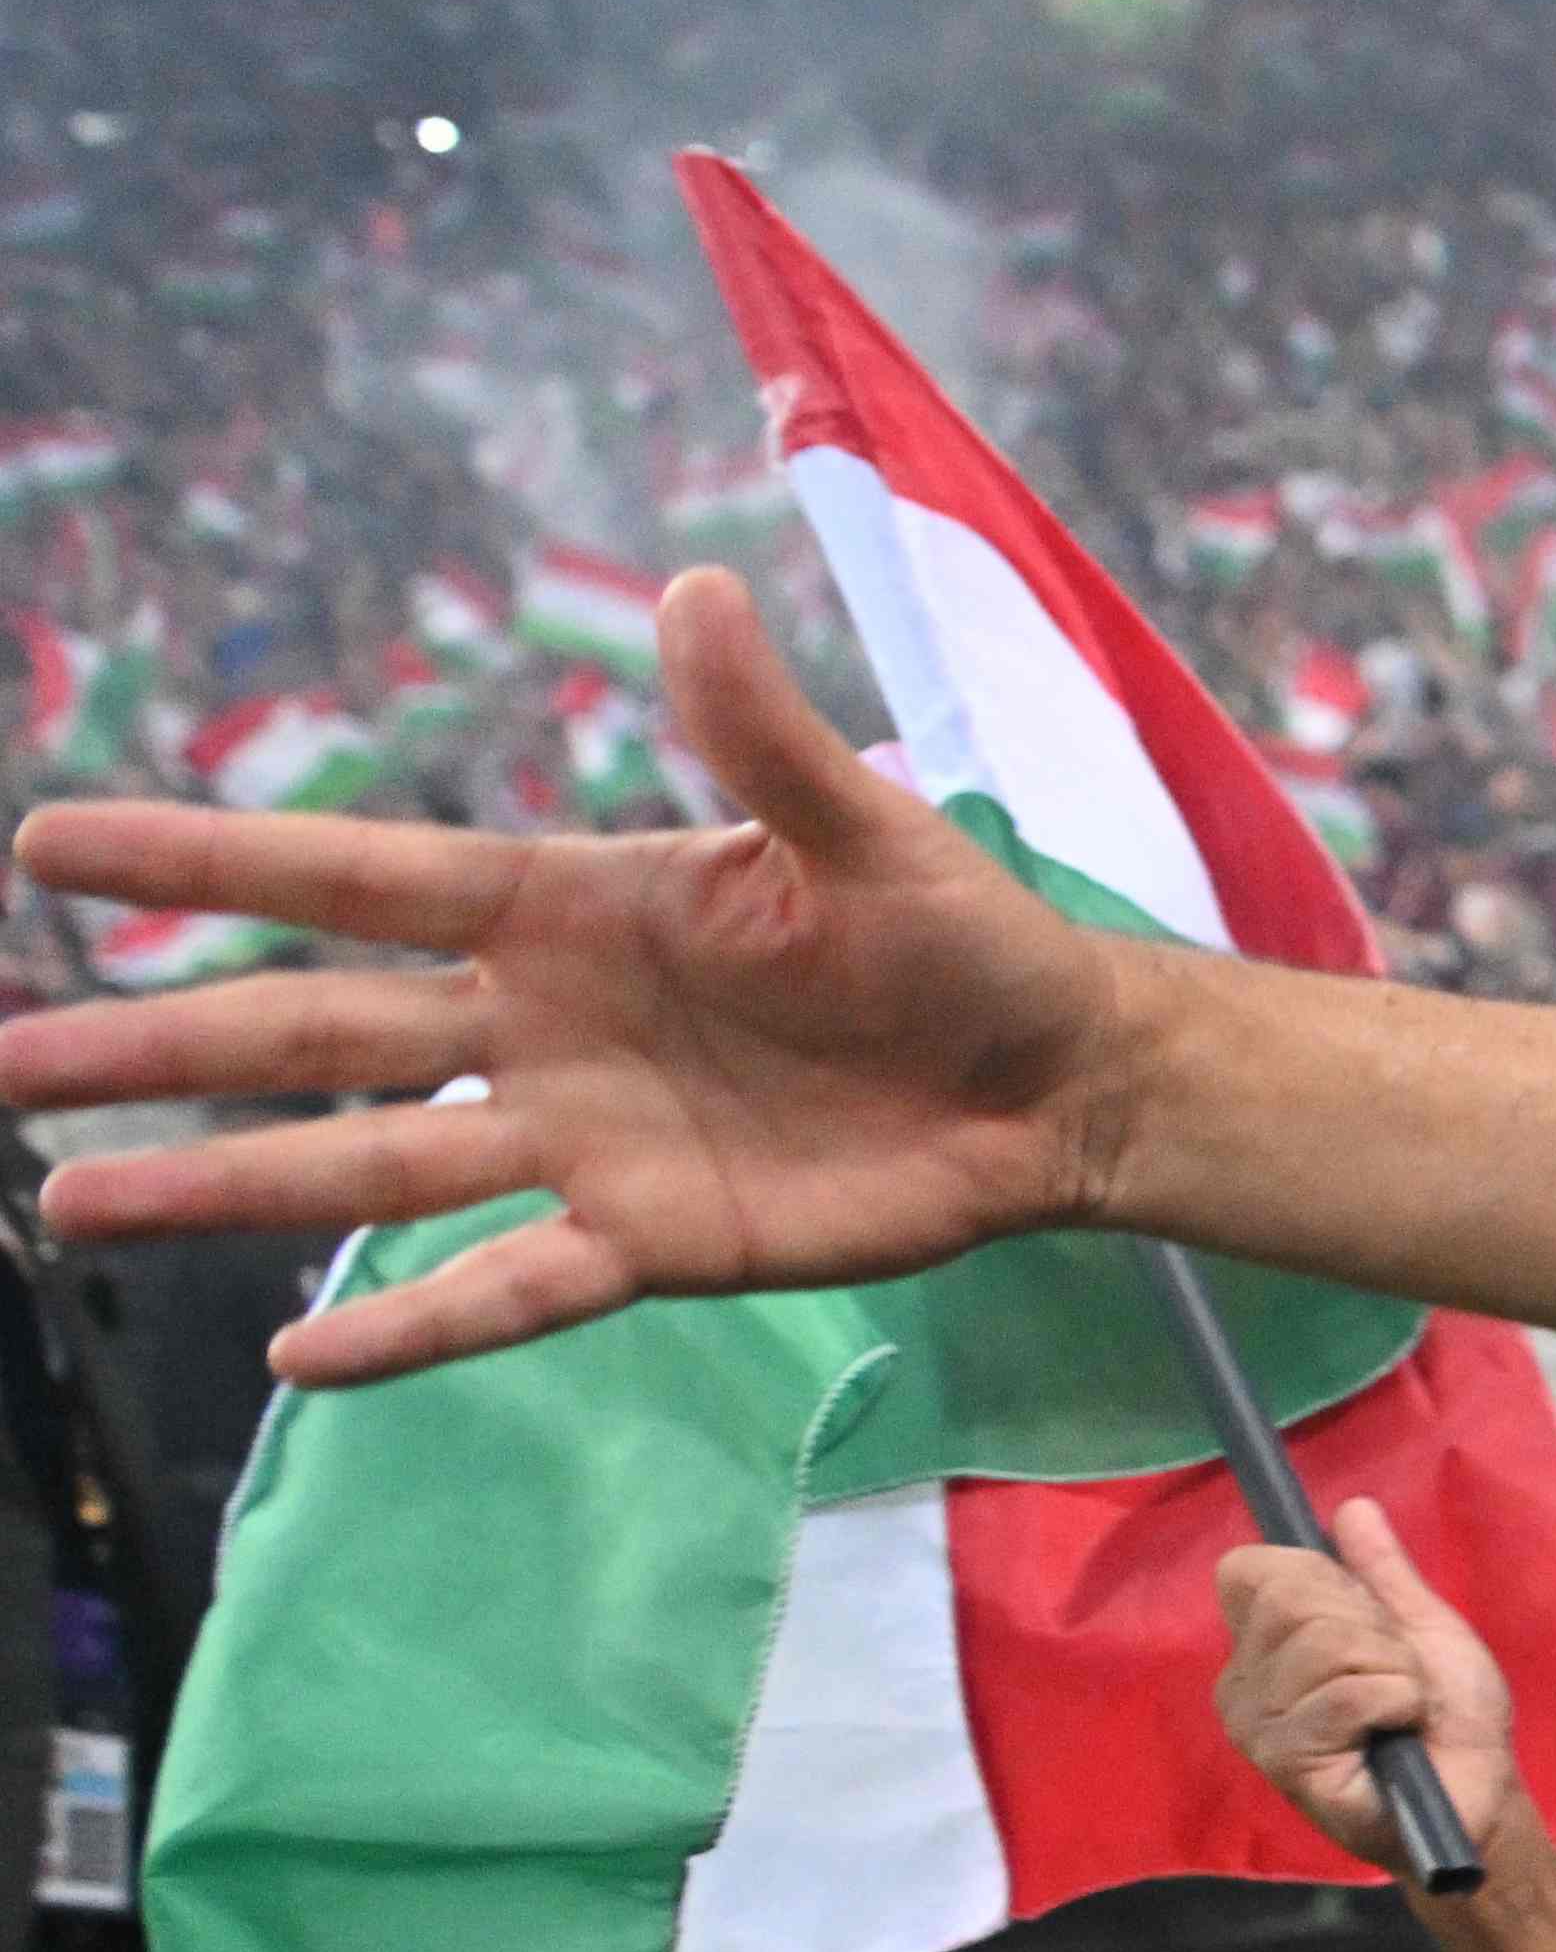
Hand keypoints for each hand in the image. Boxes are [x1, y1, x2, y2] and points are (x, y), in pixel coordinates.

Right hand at [0, 572, 1138, 1383]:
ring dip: (226, 1189)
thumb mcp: (865, 830)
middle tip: (0, 1060)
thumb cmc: (959, 937)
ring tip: (75, 1204)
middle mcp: (542, 1025)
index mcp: (568, 908)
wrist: (1054, 1076)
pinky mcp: (651, 1239)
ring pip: (369, 1167)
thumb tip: (693, 589)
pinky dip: (411, 1327)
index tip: (47, 842)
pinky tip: (298, 1361)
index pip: (353, 879)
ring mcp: (584, 1140)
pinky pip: (508, 1289)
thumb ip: (763, 731)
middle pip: (314, 1034)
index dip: (207, 860)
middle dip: (156, 1042)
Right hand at [1213, 1499, 1527, 1876]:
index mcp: (1263, 1647)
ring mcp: (1258, 1728)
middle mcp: (1242, 1684)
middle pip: (1294, 1597)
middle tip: (1396, 1674)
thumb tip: (1353, 1507)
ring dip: (1394, 1669)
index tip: (1367, 1619)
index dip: (1320, 1577)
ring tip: (1401, 1708)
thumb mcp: (1421, 1627)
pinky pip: (1348, 1694)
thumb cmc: (1449, 1717)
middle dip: (1373, 1626)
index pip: (1252, 1569)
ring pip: (1328, 1643)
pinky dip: (1398, 1701)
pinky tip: (1398, 1732)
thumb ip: (1383, 1571)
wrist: (1480, 1795)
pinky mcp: (1287, 1764)